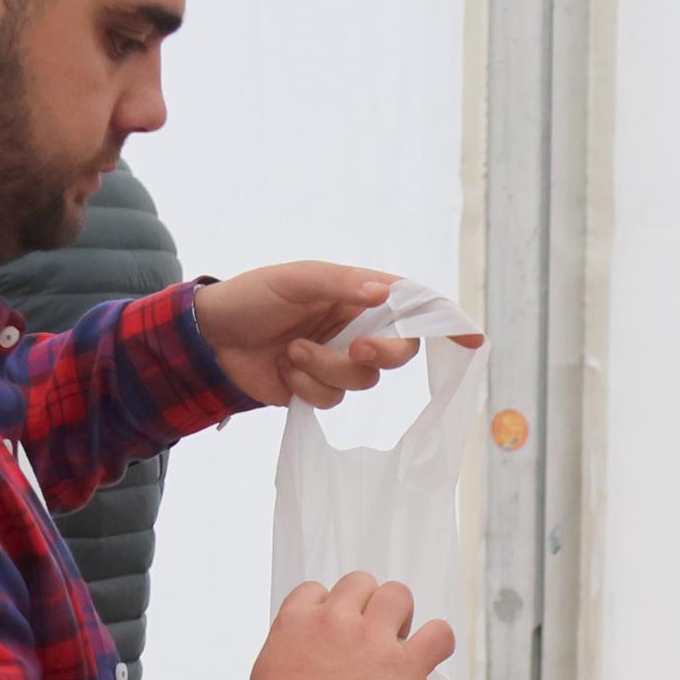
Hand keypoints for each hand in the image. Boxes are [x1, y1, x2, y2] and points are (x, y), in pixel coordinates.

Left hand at [194, 262, 473, 408]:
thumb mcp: (294, 280)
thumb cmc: (250, 298)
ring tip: (292, 351)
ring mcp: (338, 359)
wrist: (208, 341)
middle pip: (399, 351)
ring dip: (327, 369)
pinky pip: (333, 399)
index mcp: (357, 293)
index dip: (444, 321)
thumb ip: (340, 284)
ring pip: (364, 380)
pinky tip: (284, 370)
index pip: (412, 304)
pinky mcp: (318, 388)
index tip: (471, 338)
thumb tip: (386, 293)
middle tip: (356, 348)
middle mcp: (355, 326)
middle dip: (382, 354)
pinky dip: (308, 387)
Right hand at [249, 572, 456, 679]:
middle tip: (366, 640)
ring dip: (399, 616)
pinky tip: (428, 655)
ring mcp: (371, 639)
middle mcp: (334, 620)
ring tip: (395, 645)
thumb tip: (307, 649)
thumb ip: (291, 648)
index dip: (329, 610)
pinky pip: (438, 633)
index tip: (333, 633)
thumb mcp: (268, 672)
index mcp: (297, 621)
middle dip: (366, 607)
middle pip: (360, 583)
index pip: (316, 591)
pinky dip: (438, 641)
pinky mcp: (404, 665)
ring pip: (397, 594)